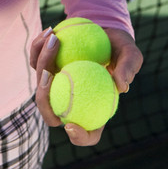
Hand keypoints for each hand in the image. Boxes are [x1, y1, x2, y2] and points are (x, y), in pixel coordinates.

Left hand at [30, 25, 142, 146]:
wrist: (105, 30)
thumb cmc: (120, 48)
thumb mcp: (131, 56)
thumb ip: (128, 69)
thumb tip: (122, 86)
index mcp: (94, 110)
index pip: (87, 134)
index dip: (78, 137)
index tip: (71, 125)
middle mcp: (71, 102)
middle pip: (51, 113)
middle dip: (44, 97)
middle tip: (50, 74)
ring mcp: (55, 86)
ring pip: (40, 84)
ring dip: (43, 61)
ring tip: (54, 40)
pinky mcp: (46, 67)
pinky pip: (36, 60)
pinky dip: (39, 47)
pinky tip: (50, 31)